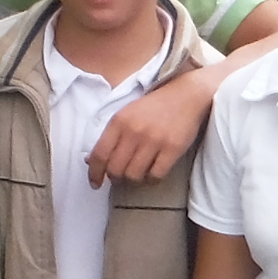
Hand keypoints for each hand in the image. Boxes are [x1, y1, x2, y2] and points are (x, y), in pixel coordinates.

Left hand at [84, 69, 215, 186]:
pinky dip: (151, 179)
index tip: (95, 183)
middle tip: (120, 177)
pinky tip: (152, 173)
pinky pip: (155, 176)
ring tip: (138, 173)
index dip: (94, 173)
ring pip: (134, 175)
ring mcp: (154, 141)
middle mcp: (134, 131)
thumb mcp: (127, 114)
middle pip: (115, 169)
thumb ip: (110, 136)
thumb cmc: (154, 107)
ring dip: (134, 179)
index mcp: (119, 121)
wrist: (186, 95)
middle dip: (115, 178)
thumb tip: (91, 161)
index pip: (99, 154)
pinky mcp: (172, 149)